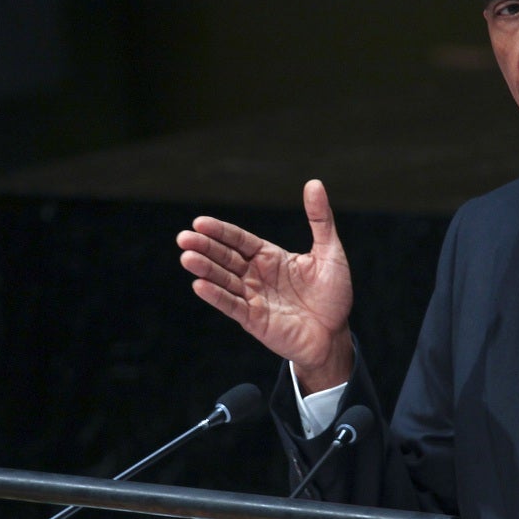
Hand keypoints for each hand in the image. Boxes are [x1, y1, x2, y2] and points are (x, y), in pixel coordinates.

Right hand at [177, 179, 354, 391]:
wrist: (335, 335)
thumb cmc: (333, 295)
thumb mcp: (330, 252)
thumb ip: (320, 220)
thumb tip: (314, 183)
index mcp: (270, 257)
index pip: (239, 240)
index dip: (220, 231)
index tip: (199, 222)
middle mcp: (257, 275)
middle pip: (226, 258)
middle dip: (205, 248)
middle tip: (183, 238)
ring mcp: (253, 298)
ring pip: (224, 280)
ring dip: (205, 269)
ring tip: (187, 258)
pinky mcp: (254, 320)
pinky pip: (232, 306)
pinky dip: (217, 296)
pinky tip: (200, 285)